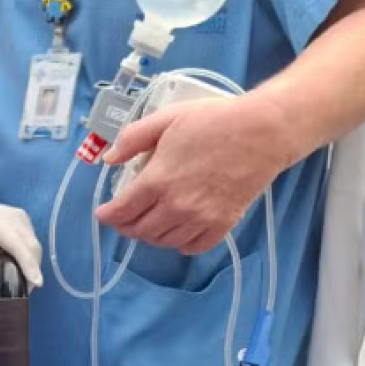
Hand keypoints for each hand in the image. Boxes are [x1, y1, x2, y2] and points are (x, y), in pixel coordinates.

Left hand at [0, 195, 43, 287]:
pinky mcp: (24, 220)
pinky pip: (31, 240)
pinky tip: (23, 267)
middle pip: (31, 247)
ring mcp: (22, 217)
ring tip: (25, 282)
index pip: (18, 246)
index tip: (36, 282)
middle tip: (26, 290)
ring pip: (34, 244)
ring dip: (33, 263)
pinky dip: (30, 255)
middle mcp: (16, 218)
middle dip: (33, 269)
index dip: (28, 265)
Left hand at [96, 96, 290, 253]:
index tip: (102, 214)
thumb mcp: (165, 119)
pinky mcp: (224, 223)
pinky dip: (180, 244)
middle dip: (125, 227)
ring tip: (147, 223)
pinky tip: (177, 233)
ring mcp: (201, 218)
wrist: (262, 131)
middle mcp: (176, 206)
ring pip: (164, 241)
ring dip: (150, 236)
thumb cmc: (213, 121)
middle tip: (122, 219)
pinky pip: (195, 247)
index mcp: (157, 180)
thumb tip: (108, 159)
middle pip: (140, 230)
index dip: (107, 216)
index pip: (122, 211)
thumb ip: (132, 139)